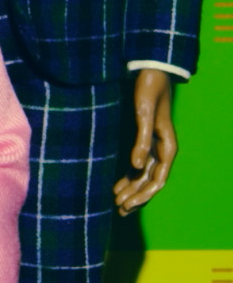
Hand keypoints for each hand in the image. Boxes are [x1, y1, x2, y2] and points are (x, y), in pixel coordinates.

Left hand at [114, 68, 176, 213]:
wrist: (147, 72)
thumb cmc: (148, 91)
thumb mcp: (144, 115)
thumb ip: (141, 140)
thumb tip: (136, 166)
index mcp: (167, 147)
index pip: (157, 179)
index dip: (142, 195)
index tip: (127, 205)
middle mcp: (161, 150)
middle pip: (150, 182)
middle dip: (136, 198)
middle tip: (118, 210)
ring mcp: (151, 146)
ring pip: (143, 176)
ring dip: (131, 191)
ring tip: (116, 204)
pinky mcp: (140, 140)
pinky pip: (136, 165)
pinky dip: (127, 177)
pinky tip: (115, 187)